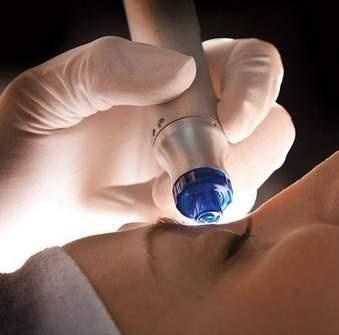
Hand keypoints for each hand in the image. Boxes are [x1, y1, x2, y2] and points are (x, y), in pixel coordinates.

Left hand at [0, 36, 293, 268]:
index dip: (257, 90)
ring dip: (211, 197)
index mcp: (177, 75)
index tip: (229, 126)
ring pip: (253, 177)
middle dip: (240, 159)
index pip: (252, 64)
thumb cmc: (17, 153)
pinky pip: (227, 219)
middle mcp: (200, 119)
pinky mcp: (195, 216)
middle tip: (179, 182)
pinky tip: (145, 223)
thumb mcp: (46, 97)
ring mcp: (202, 170)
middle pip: (272, 127)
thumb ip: (105, 68)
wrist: (10, 223)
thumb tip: (181, 70)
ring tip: (148, 205)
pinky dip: (195, 226)